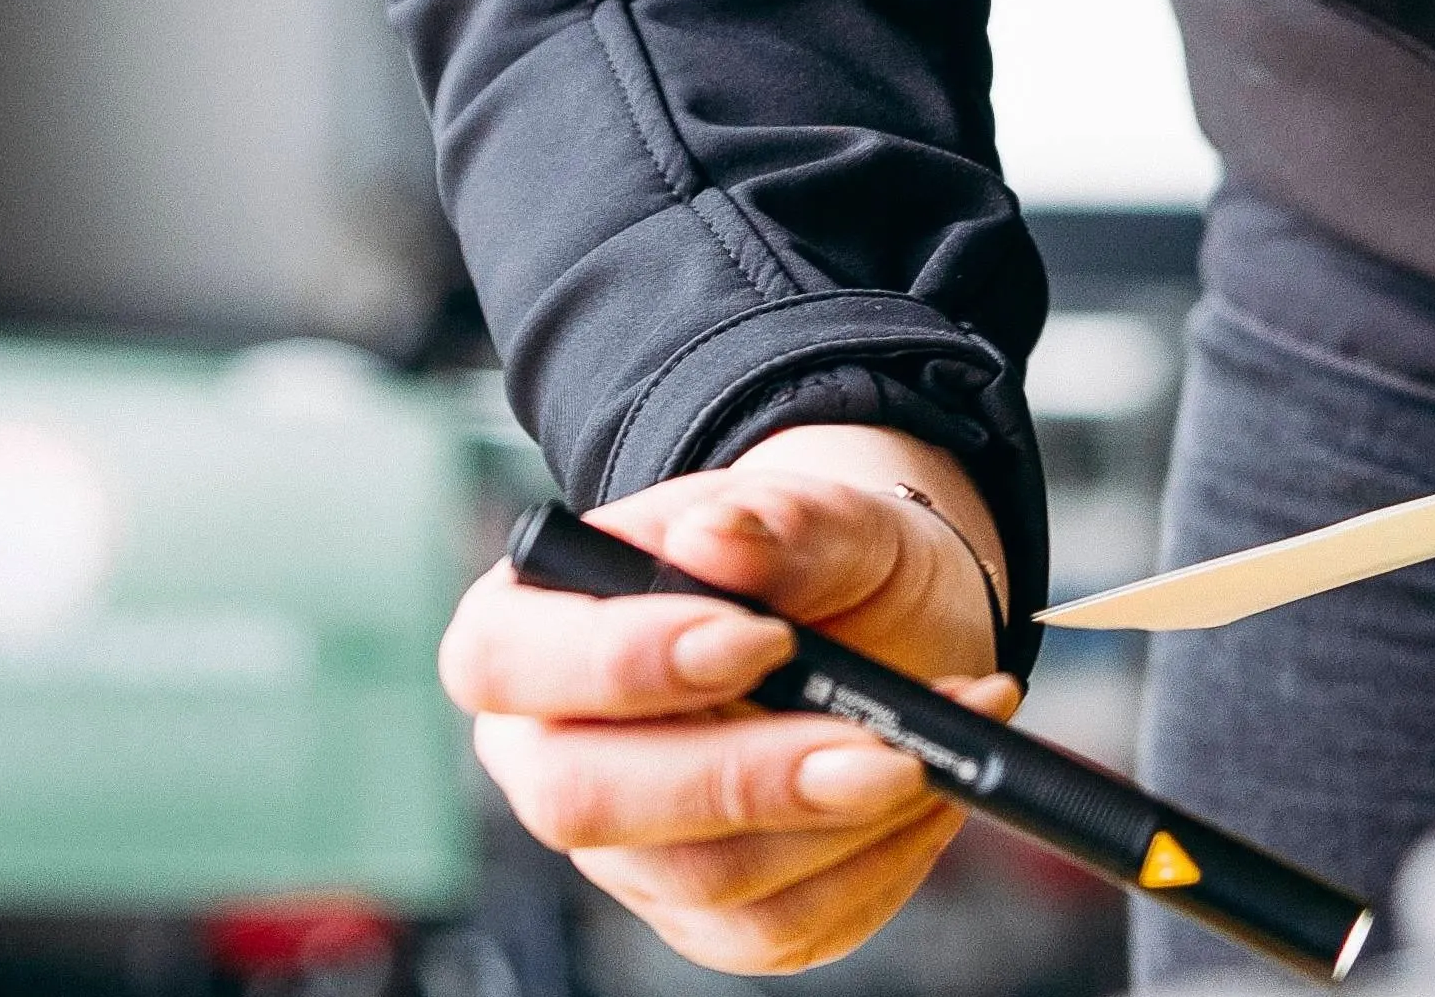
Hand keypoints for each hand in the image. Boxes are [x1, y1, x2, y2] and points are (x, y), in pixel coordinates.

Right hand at [438, 425, 1015, 971]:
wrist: (882, 616)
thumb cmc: (816, 554)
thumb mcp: (817, 506)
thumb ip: (773, 517)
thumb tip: (713, 538)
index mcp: (529, 623)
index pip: (500, 658)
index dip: (616, 659)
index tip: (759, 637)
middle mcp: (551, 753)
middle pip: (581, 800)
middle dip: (742, 774)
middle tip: (877, 744)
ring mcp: (626, 851)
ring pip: (699, 878)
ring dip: (839, 822)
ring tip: (934, 750)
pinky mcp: (707, 918)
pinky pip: (776, 928)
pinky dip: (874, 863)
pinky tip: (930, 792)